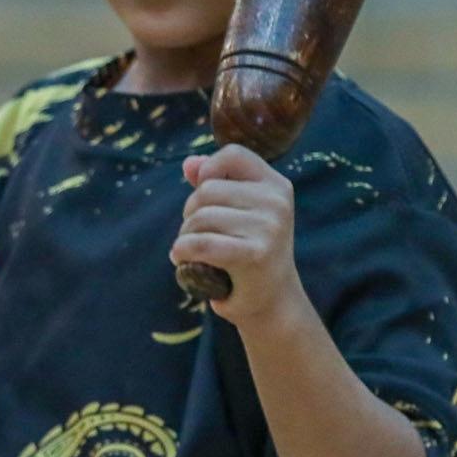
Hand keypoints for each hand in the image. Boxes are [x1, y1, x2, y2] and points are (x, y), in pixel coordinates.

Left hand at [175, 146, 304, 327]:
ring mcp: (269, 227)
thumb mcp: (239, 213)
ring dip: (185, 235)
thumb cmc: (250, 252)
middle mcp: (277, 202)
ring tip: (190, 249)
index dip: (208, 169)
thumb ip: (216, 183)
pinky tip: (179, 257)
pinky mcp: (255, 254)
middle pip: (208, 189)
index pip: (233, 154)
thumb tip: (189, 164)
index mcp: (277, 185)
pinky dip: (183, 250)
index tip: (202, 193)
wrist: (273, 301)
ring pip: (201, 217)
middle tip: (194, 233)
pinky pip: (203, 244)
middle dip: (190, 212)